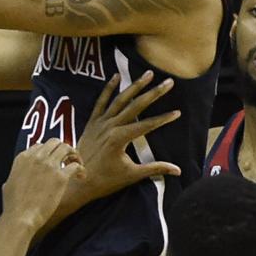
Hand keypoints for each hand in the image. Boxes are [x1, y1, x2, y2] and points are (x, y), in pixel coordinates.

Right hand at [2, 139, 84, 231]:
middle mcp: (37, 157)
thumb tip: (14, 178)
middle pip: (55, 142)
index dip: (49, 152)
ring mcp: (49, 165)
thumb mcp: (8, 184)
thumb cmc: (14, 206)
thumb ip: (15, 176)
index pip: (40, 145)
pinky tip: (81, 177)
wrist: (21, 217)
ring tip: (77, 165)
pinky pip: (76, 165)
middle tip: (68, 160)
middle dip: (63, 149)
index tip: (54, 160)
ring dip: (74, 155)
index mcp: (23, 158)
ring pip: (67, 148)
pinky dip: (81, 169)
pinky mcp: (61, 177)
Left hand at [73, 72, 180, 200]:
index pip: (148, 125)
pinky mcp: (92, 122)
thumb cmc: (105, 181)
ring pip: (120, 99)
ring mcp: (100, 122)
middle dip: (154, 93)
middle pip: (136, 106)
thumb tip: (178, 171)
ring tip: (149, 74)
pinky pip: (100, 102)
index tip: (178, 112)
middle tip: (169, 82)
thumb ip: (155, 169)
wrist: (77, 182)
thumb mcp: (132, 175)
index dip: (164, 119)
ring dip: (135, 85)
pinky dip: (108, 88)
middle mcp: (111, 126)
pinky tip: (116, 75)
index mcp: (121, 139)